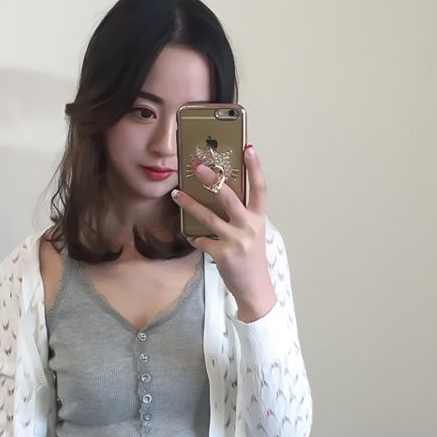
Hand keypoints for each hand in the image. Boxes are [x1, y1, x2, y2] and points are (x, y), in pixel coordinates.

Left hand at [171, 145, 276, 322]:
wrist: (255, 288)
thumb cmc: (251, 258)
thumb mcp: (253, 233)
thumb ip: (242, 216)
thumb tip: (220, 195)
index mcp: (258, 218)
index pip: (259, 187)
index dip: (255, 167)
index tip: (248, 148)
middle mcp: (249, 226)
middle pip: (229, 196)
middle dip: (212, 179)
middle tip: (196, 166)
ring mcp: (235, 240)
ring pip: (208, 216)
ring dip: (190, 204)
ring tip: (176, 194)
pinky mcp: (222, 254)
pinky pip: (201, 240)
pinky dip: (194, 238)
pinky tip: (190, 236)